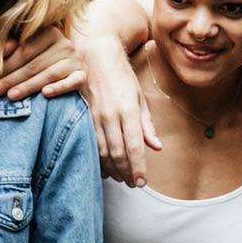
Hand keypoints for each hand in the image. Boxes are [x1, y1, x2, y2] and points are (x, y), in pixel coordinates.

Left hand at [0, 26, 84, 100]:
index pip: (24, 50)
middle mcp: (64, 44)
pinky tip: (46, 94)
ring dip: (28, 86)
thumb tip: (2, 49)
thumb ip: (14, 48)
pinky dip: (59, 88)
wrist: (73, 70)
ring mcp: (75, 59)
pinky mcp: (83, 75)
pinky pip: (71, 82)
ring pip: (48, 74)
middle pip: (33, 64)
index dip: (6, 65)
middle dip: (10, 79)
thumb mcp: (29, 51)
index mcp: (49, 32)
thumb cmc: (44, 60)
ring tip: (11, 96)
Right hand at [81, 36, 160, 186]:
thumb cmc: (122, 78)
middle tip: (132, 184)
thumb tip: (156, 147)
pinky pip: (91, 143)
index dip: (138, 167)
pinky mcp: (85, 117)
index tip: (141, 182)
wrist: (96, 59)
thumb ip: (147, 125)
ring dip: (111, 168)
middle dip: (125, 172)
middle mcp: (111, 116)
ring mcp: (95, 117)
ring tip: (119, 178)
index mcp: (128, 111)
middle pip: (118, 152)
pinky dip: (97, 158)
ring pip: (102, 151)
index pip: (135, 146)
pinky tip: (103, 167)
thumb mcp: (140, 99)